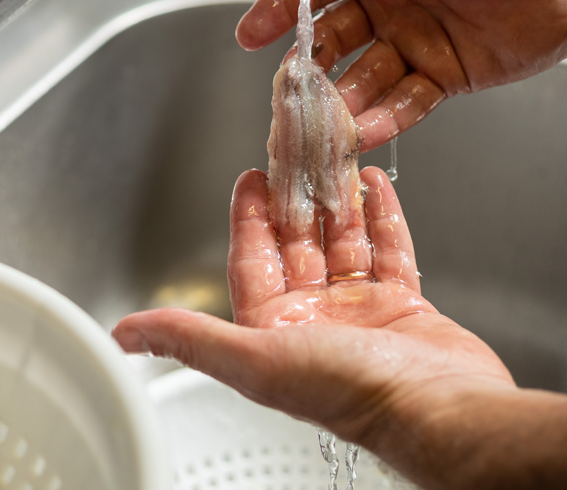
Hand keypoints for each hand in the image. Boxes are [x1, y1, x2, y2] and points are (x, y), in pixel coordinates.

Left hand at [112, 166, 512, 445]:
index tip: (249, 177)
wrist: (440, 413)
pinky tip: (376, 187)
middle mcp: (315, 321)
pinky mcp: (405, 308)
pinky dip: (383, 218)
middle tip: (294, 154)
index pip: (251, 260)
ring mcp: (361, 314)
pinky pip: (390, 252)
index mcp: (274, 332)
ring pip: (343, 242)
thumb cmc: (353, 394)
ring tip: (334, 158)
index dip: (247, 216)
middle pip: (298, 244)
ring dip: (338, 202)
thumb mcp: (256, 358)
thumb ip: (190, 338)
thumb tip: (127, 334)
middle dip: (295, 198)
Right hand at [237, 0, 566, 150]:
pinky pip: (407, 102)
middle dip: (308, 65)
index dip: (281, 8)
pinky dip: (387, 119)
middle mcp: (388, 4)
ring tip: (325, 119)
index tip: (251, 31)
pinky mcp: (443, 77)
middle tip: (288, 86)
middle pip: (331, 40)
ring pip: (363, 78)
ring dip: (342, 100)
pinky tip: (368, 130)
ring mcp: (413, 43)